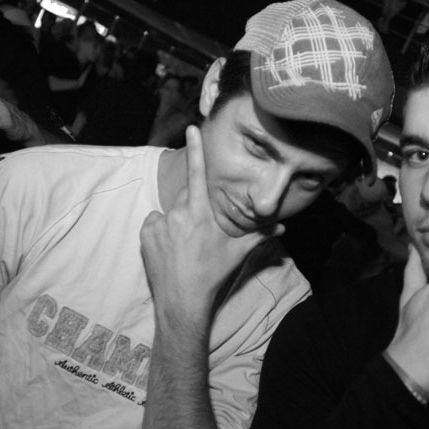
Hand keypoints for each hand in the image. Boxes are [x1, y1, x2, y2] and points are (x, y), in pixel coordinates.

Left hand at [139, 125, 282, 325]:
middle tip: (199, 234)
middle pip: (186, 197)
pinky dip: (161, 231)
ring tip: (184, 246)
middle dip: (193, 208)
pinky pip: (155, 224)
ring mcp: (159, 224)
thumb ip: (259, 235)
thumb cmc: (212, 274)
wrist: (183, 300)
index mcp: (201, 214)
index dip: (195, 149)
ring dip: (176, 222)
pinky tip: (170, 250)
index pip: (198, 174)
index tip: (191, 128)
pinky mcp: (145, 235)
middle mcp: (177, 214)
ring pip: (170, 212)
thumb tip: (283, 227)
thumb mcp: (237, 253)